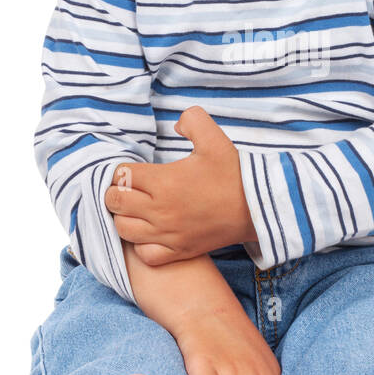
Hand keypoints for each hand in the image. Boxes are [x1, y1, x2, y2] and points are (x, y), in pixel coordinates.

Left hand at [104, 106, 255, 265]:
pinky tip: (150, 233)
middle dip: (117, 192)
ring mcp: (168, 234)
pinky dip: (141, 245)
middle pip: (115, 202)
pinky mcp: (179, 251)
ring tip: (136, 209)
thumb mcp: (214, 138)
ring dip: (124, 217)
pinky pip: (145, 254)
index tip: (133, 170)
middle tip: (130, 188)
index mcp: (164, 181)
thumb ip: (191, 120)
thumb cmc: (234, 173)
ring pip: (124, 230)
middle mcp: (161, 210)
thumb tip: (176, 124)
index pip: (121, 175)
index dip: (122, 170)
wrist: (258, 208)